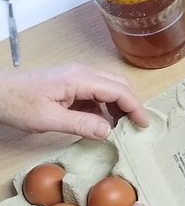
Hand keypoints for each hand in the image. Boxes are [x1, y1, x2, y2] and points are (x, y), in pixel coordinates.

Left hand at [0, 64, 148, 139]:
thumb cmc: (19, 104)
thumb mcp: (49, 120)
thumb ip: (81, 124)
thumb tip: (109, 131)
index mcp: (80, 78)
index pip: (118, 90)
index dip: (135, 107)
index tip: (144, 125)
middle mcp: (82, 73)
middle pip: (118, 85)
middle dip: (131, 105)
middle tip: (138, 127)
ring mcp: (76, 78)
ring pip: (108, 89)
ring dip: (118, 108)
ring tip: (122, 130)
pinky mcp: (70, 85)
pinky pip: (95, 95)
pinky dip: (104, 109)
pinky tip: (102, 125)